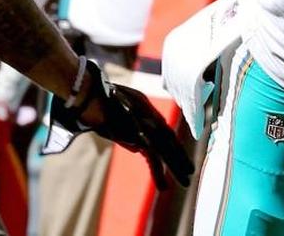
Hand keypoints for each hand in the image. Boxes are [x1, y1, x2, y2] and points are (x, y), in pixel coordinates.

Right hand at [50, 62, 193, 188]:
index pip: (165, 131)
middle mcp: (151, 119)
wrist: (94, 97)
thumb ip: (131, 131)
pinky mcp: (140, 138)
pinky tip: (163, 187)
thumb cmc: (103, 103)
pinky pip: (153, 159)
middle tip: (190, 172)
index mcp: (148, 111)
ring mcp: (147, 128)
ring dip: (176, 167)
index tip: (182, 157)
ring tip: (186, 181)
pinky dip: (158, 174)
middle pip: (170, 141)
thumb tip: (138, 150)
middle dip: (181, 158)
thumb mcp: (122, 113)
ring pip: (166, 151)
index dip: (175, 144)